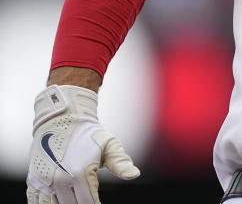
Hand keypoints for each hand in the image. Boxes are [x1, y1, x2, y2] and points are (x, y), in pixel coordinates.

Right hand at [26, 85, 139, 203]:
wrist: (62, 118)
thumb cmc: (89, 133)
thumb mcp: (109, 144)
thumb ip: (121, 162)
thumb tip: (134, 175)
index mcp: (80, 173)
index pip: (89, 203)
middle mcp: (60, 179)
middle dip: (80, 203)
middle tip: (88, 198)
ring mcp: (44, 181)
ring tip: (74, 198)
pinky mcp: (34, 180)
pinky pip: (36, 202)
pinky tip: (57, 200)